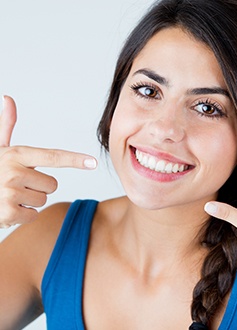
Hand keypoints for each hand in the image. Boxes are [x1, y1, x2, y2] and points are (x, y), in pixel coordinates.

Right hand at [0, 96, 96, 227]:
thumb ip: (6, 126)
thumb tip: (8, 99)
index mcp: (16, 155)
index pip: (52, 157)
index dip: (75, 160)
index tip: (93, 162)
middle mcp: (13, 172)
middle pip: (52, 185)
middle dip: (38, 187)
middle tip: (17, 185)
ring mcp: (10, 193)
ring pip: (43, 200)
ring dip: (28, 201)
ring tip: (9, 196)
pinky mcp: (7, 213)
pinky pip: (33, 215)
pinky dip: (22, 215)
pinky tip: (7, 208)